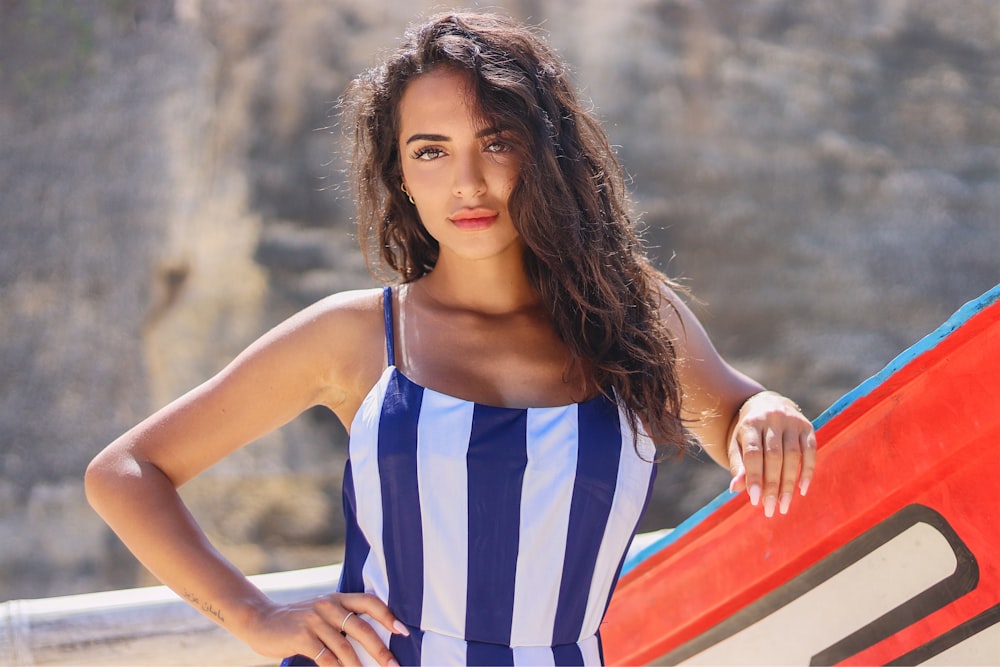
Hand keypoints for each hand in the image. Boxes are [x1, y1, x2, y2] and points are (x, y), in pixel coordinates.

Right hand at [244, 592, 406, 665]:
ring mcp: (315, 620)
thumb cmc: (297, 620)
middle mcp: (328, 605)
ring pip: (345, 648)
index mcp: (338, 598)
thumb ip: (343, 619)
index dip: (388, 616)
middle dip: (381, 650)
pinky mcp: (302, 636)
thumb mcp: (322, 612)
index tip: (403, 632)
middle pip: (362, 628)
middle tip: (394, 665)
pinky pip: (326, 658)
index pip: (370, 602)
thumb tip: (372, 640)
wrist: (261, 620)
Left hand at [727, 390, 816, 517]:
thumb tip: (735, 488)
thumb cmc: (748, 433)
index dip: (754, 477)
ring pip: (793, 456)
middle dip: (772, 485)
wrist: (766, 405)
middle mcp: (772, 419)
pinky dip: (807, 472)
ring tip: (784, 505)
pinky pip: (810, 452)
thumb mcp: (737, 445)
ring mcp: (792, 421)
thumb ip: (738, 466)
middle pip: (774, 456)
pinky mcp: (807, 426)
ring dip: (789, 483)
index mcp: (750, 423)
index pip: (753, 453)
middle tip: (771, 509)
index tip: (755, 500)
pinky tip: (802, 490)